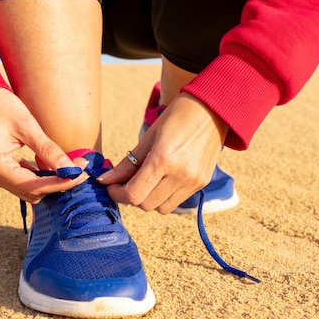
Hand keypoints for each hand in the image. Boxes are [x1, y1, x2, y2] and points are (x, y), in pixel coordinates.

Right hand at [0, 88, 87, 202]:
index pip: (33, 185)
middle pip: (32, 192)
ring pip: (28, 191)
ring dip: (50, 183)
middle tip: (81, 170)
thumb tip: (72, 169)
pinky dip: (40, 179)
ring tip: (71, 169)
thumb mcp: (27, 126)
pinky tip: (54, 168)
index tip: (81, 174)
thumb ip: (48, 150)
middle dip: (58, 184)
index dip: (60, 183)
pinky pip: (22, 183)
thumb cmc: (0, 105)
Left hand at [98, 92, 227, 213]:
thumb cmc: (177, 117)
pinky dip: (164, 196)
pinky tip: (162, 180)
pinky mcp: (201, 183)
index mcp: (163, 159)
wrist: (213, 110)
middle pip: (146, 205)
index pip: (134, 194)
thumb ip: (128, 163)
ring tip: (146, 182)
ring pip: (161, 209)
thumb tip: (106, 180)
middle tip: (126, 183)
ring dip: (149, 200)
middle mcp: (180, 175)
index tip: (111, 186)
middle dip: (131, 198)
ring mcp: (193, 181)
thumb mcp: (148, 137)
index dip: (117, 194)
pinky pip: (176, 201)